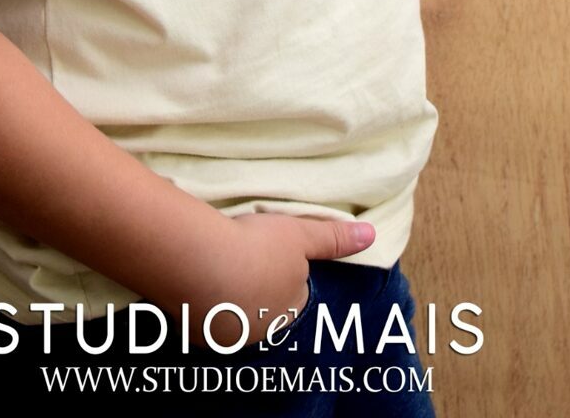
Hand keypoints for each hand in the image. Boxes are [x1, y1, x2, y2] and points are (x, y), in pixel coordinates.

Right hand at [180, 212, 375, 351]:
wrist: (200, 262)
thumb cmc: (257, 246)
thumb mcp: (299, 234)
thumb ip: (333, 238)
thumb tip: (372, 236)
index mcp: (290, 309)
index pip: (295, 294)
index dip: (285, 273)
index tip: (270, 255)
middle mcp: (263, 331)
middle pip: (266, 309)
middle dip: (258, 289)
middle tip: (244, 260)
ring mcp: (230, 336)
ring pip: (235, 315)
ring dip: (231, 297)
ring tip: (219, 268)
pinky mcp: (198, 334)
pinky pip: (206, 319)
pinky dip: (205, 303)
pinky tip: (199, 281)